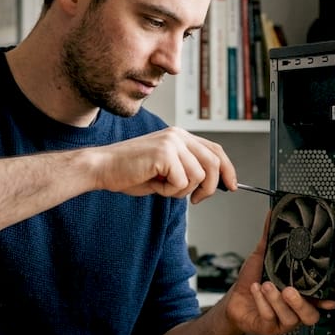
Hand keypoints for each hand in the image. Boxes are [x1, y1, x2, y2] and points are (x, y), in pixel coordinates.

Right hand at [94, 127, 235, 203]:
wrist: (102, 168)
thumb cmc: (130, 172)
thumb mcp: (165, 170)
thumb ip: (187, 170)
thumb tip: (213, 183)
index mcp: (179, 136)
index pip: (214, 150)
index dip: (227, 169)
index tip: (231, 186)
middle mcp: (178, 135)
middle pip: (213, 162)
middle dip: (209, 187)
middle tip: (196, 200)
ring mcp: (171, 142)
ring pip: (199, 175)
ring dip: (182, 191)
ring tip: (162, 187)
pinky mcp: (164, 153)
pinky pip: (182, 182)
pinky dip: (169, 192)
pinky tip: (154, 185)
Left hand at [224, 217, 334, 334]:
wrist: (234, 299)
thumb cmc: (252, 281)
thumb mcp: (262, 258)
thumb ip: (269, 240)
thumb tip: (270, 217)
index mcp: (300, 294)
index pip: (320, 299)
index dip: (327, 300)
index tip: (329, 298)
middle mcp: (295, 309)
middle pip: (311, 315)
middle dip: (300, 303)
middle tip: (289, 290)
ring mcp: (283, 320)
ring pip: (290, 318)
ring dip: (277, 301)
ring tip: (267, 286)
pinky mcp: (270, 327)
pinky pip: (270, 318)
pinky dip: (262, 303)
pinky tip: (256, 291)